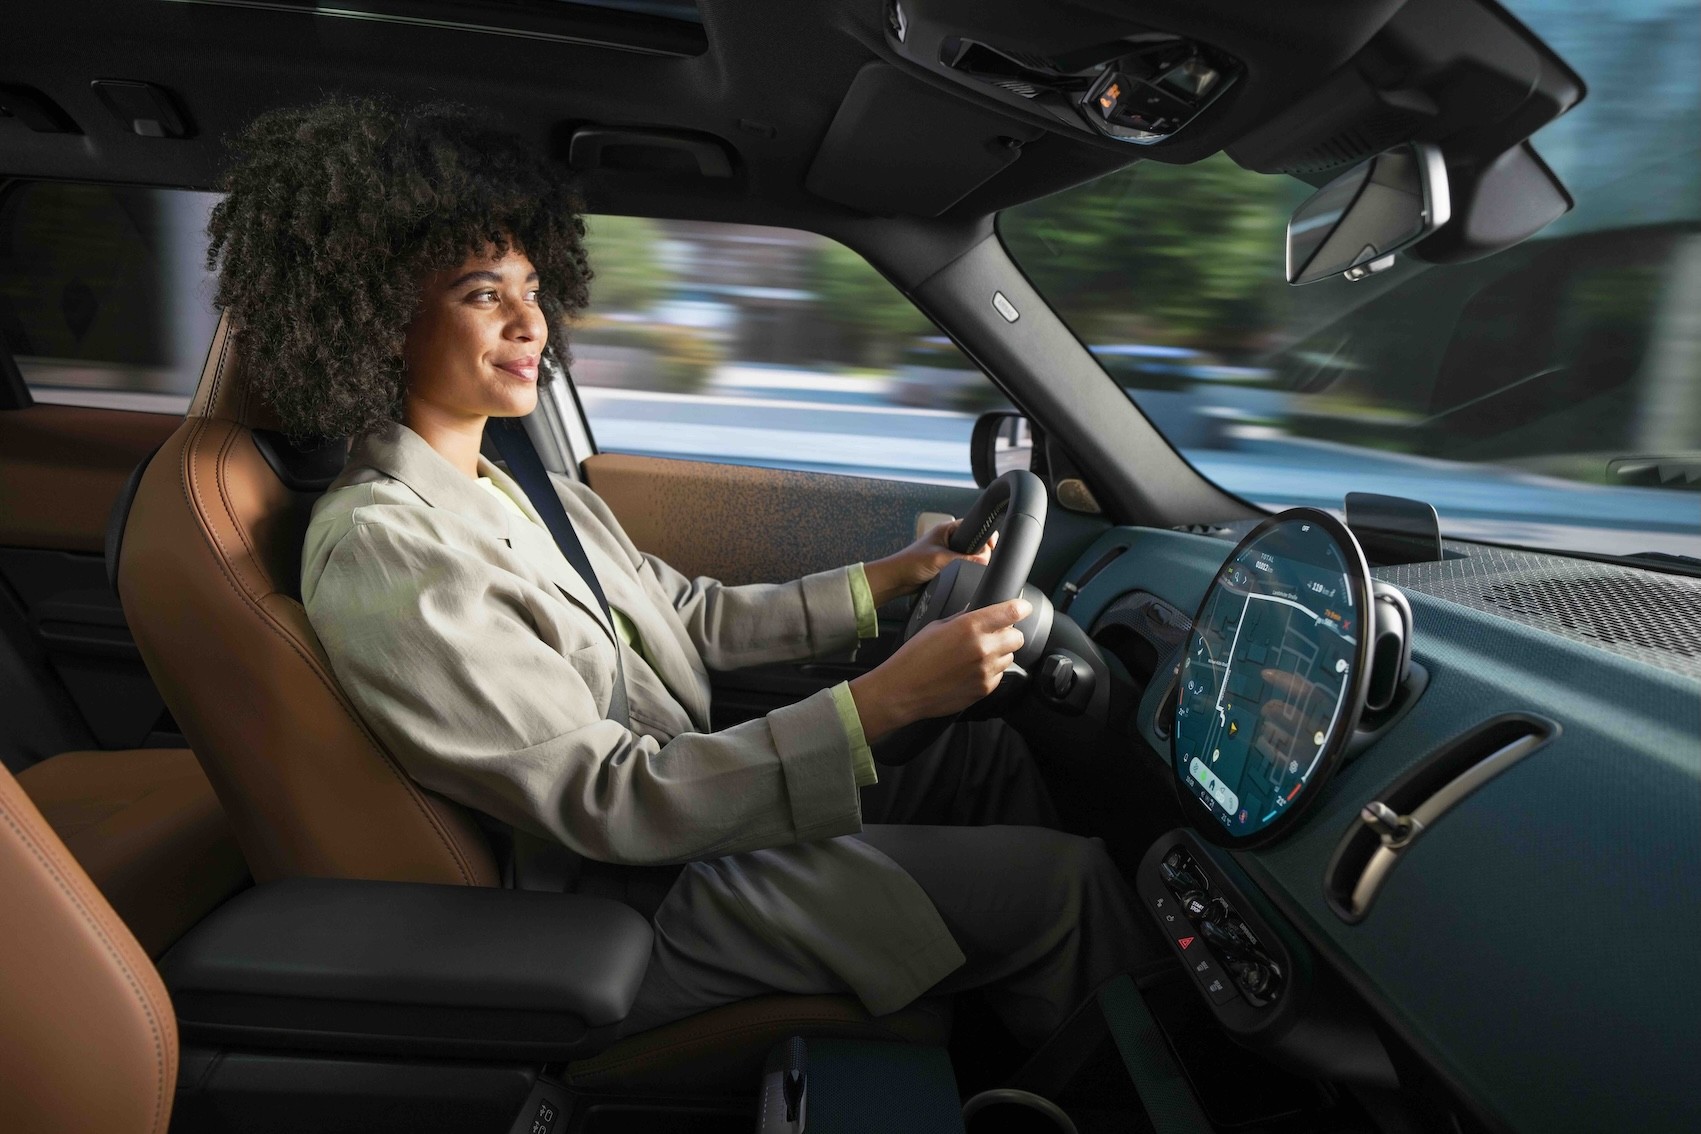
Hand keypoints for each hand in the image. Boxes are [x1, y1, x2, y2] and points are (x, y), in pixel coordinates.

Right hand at [848, 598, 1030, 741]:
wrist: (903, 690)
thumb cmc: (914, 658)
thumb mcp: (936, 626)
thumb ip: (962, 619)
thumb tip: (978, 613)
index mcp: (970, 627)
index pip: (1011, 612)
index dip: (1021, 608)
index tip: (1022, 608)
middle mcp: (983, 648)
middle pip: (1017, 637)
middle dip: (1008, 634)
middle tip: (994, 634)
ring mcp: (985, 671)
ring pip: (1009, 657)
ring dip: (1000, 653)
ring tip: (977, 655)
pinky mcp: (984, 689)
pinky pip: (999, 675)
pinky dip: (991, 671)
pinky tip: (971, 670)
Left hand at [861, 519, 998, 607]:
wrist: (896, 579)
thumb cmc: (910, 563)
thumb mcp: (940, 559)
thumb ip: (964, 559)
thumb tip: (984, 561)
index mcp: (947, 528)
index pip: (974, 526)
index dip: (986, 536)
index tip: (993, 546)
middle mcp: (949, 538)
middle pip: (976, 543)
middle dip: (980, 552)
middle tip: (979, 562)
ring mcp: (948, 552)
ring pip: (970, 556)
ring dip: (972, 563)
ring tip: (969, 568)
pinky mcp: (947, 565)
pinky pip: (963, 566)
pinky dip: (966, 570)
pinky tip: (964, 574)